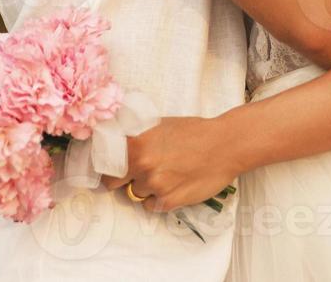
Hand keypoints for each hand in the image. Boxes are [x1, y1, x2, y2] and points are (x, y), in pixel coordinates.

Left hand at [99, 116, 240, 213]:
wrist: (225, 145)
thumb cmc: (195, 131)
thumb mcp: (161, 124)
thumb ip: (137, 135)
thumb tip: (115, 142)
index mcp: (136, 143)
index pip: (104, 162)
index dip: (106, 165)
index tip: (109, 167)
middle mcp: (142, 165)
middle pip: (112, 183)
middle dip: (122, 179)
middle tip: (138, 171)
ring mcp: (155, 185)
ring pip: (134, 194)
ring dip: (144, 188)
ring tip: (165, 174)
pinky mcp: (168, 202)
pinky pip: (150, 206)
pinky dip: (157, 199)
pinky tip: (173, 185)